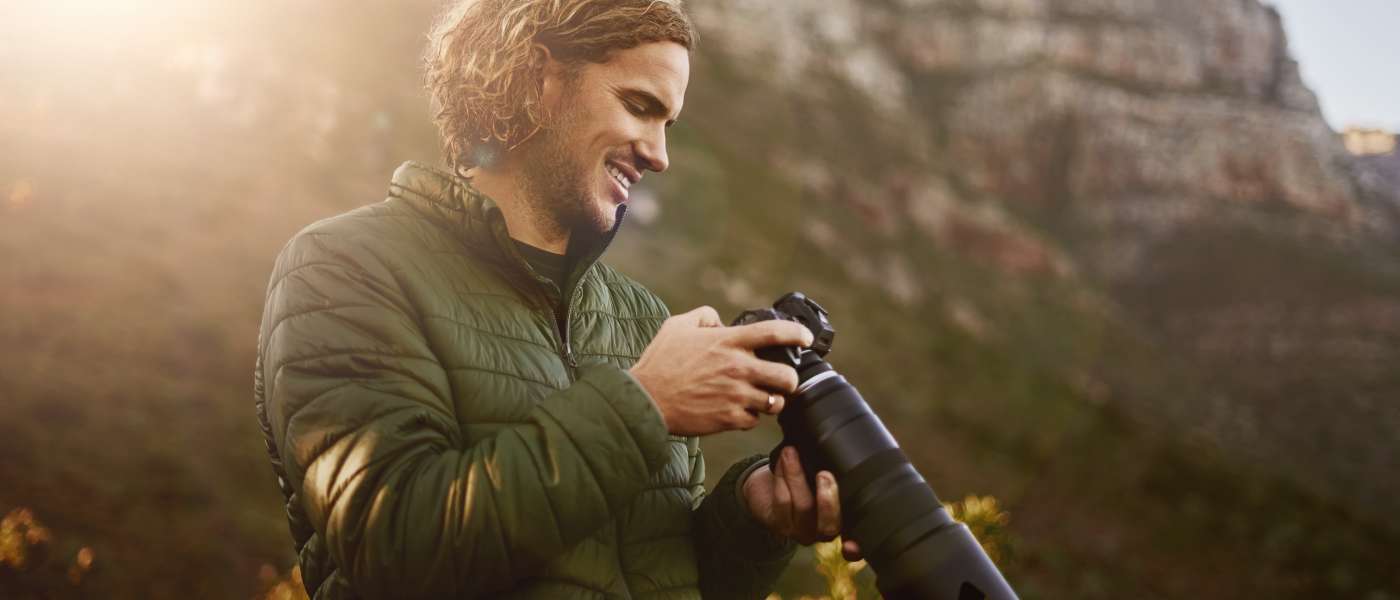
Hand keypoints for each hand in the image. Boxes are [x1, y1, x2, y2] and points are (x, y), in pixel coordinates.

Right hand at [630, 306, 811, 435]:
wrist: (645, 400)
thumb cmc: (659, 362)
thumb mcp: (677, 326)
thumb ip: (703, 316)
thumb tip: (720, 321)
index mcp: (728, 342)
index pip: (775, 333)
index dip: (797, 334)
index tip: (805, 338)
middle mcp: (737, 368)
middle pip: (787, 376)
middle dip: (789, 379)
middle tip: (782, 379)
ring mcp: (735, 395)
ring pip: (775, 402)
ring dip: (771, 399)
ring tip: (761, 397)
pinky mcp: (729, 418)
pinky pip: (755, 420)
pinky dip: (750, 416)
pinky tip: (739, 410)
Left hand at [742, 447, 863, 560]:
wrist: (769, 483)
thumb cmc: (804, 477)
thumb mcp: (825, 474)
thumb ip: (838, 472)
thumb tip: (851, 450)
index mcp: (842, 521)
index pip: (856, 538)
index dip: (856, 546)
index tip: (853, 543)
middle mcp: (822, 531)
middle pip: (829, 525)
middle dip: (828, 500)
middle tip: (824, 474)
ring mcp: (800, 531)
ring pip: (803, 507)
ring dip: (796, 476)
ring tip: (791, 453)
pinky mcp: (778, 524)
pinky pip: (782, 501)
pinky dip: (782, 477)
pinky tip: (781, 460)